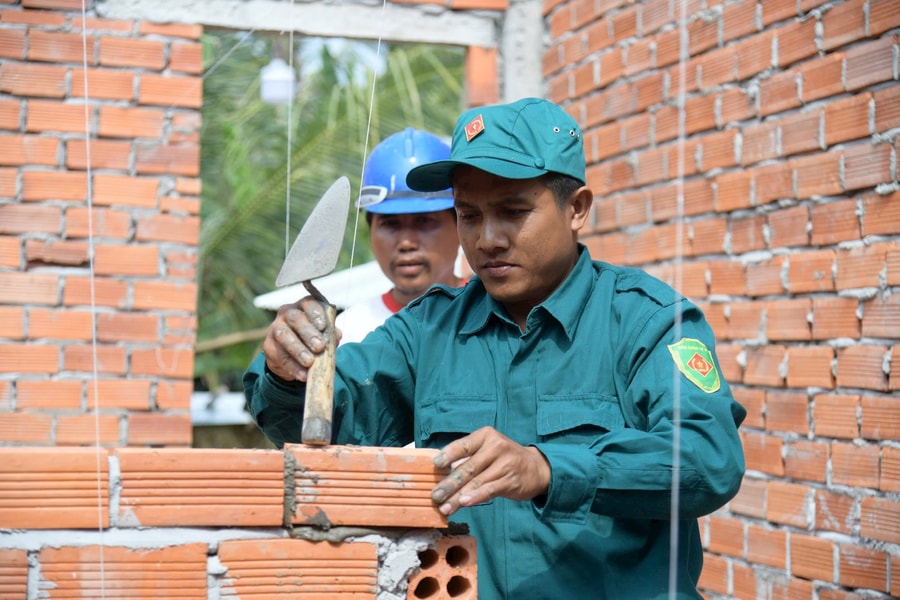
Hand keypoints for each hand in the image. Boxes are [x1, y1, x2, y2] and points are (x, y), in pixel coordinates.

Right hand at [262, 297, 339, 381]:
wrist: (292, 355)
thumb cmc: (311, 338)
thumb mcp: (323, 334)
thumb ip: (330, 334)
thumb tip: (337, 335)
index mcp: (303, 307)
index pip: (309, 304)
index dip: (316, 314)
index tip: (323, 326)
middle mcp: (287, 314)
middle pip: (296, 319)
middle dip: (308, 333)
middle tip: (319, 347)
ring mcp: (275, 329)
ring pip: (284, 337)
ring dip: (298, 350)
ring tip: (310, 362)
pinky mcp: (269, 347)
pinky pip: (281, 357)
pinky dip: (293, 367)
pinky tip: (303, 374)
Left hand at [431, 427, 549, 515]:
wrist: (536, 468)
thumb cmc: (504, 458)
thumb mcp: (488, 449)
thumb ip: (468, 458)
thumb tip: (441, 473)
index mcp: (486, 436)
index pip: (463, 445)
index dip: (448, 454)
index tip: (436, 465)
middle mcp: (495, 447)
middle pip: (467, 467)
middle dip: (449, 484)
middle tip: (435, 496)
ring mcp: (504, 464)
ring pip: (476, 482)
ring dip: (458, 497)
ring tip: (445, 507)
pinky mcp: (510, 481)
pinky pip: (489, 490)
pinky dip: (475, 497)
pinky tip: (464, 503)